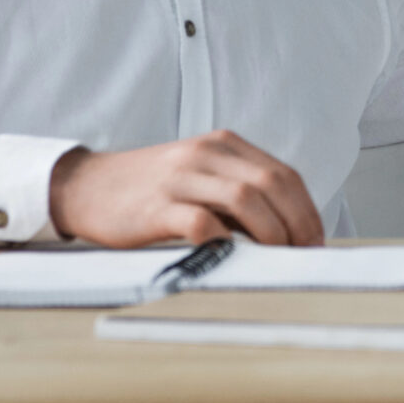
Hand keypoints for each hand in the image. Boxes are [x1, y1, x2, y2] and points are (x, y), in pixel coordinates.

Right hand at [46, 130, 323, 247]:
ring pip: (244, 198)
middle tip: (305, 253)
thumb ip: (237, 193)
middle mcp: (205, 154)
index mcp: (222, 145)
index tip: (315, 238)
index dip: (306, 208)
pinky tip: (230, 255)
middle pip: (271, 183)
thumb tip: (285, 229)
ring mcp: (180, 178)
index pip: (282, 173)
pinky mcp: (157, 206)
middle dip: (297, 222)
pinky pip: (200, 222)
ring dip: (270, 232)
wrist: (88, 186)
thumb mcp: (200, 176)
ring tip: (277, 257)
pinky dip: (223, 240)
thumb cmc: (150, 189)